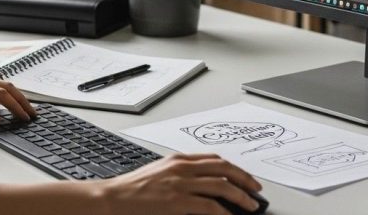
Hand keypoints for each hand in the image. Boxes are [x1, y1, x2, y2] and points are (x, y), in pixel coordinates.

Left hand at [0, 73, 36, 126]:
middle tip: (33, 114)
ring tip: (26, 111)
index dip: (16, 106)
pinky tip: (12, 106)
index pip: (2, 94)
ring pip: (2, 88)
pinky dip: (6, 99)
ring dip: (16, 99)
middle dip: (21, 100)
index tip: (25, 117)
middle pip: (6, 87)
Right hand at [94, 153, 262, 214]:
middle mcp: (181, 168)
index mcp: (177, 160)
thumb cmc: (130, 190)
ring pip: (221, 185)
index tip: (244, 177)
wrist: (111, 198)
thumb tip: (198, 185)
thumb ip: (177, 175)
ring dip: (241, 195)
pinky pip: (210, 206)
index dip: (233, 168)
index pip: (213, 159)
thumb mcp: (157, 174)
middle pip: (223, 168)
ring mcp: (180, 184)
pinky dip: (224, 212)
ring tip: (251, 206)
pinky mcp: (177, 202)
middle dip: (244, 178)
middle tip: (256, 190)